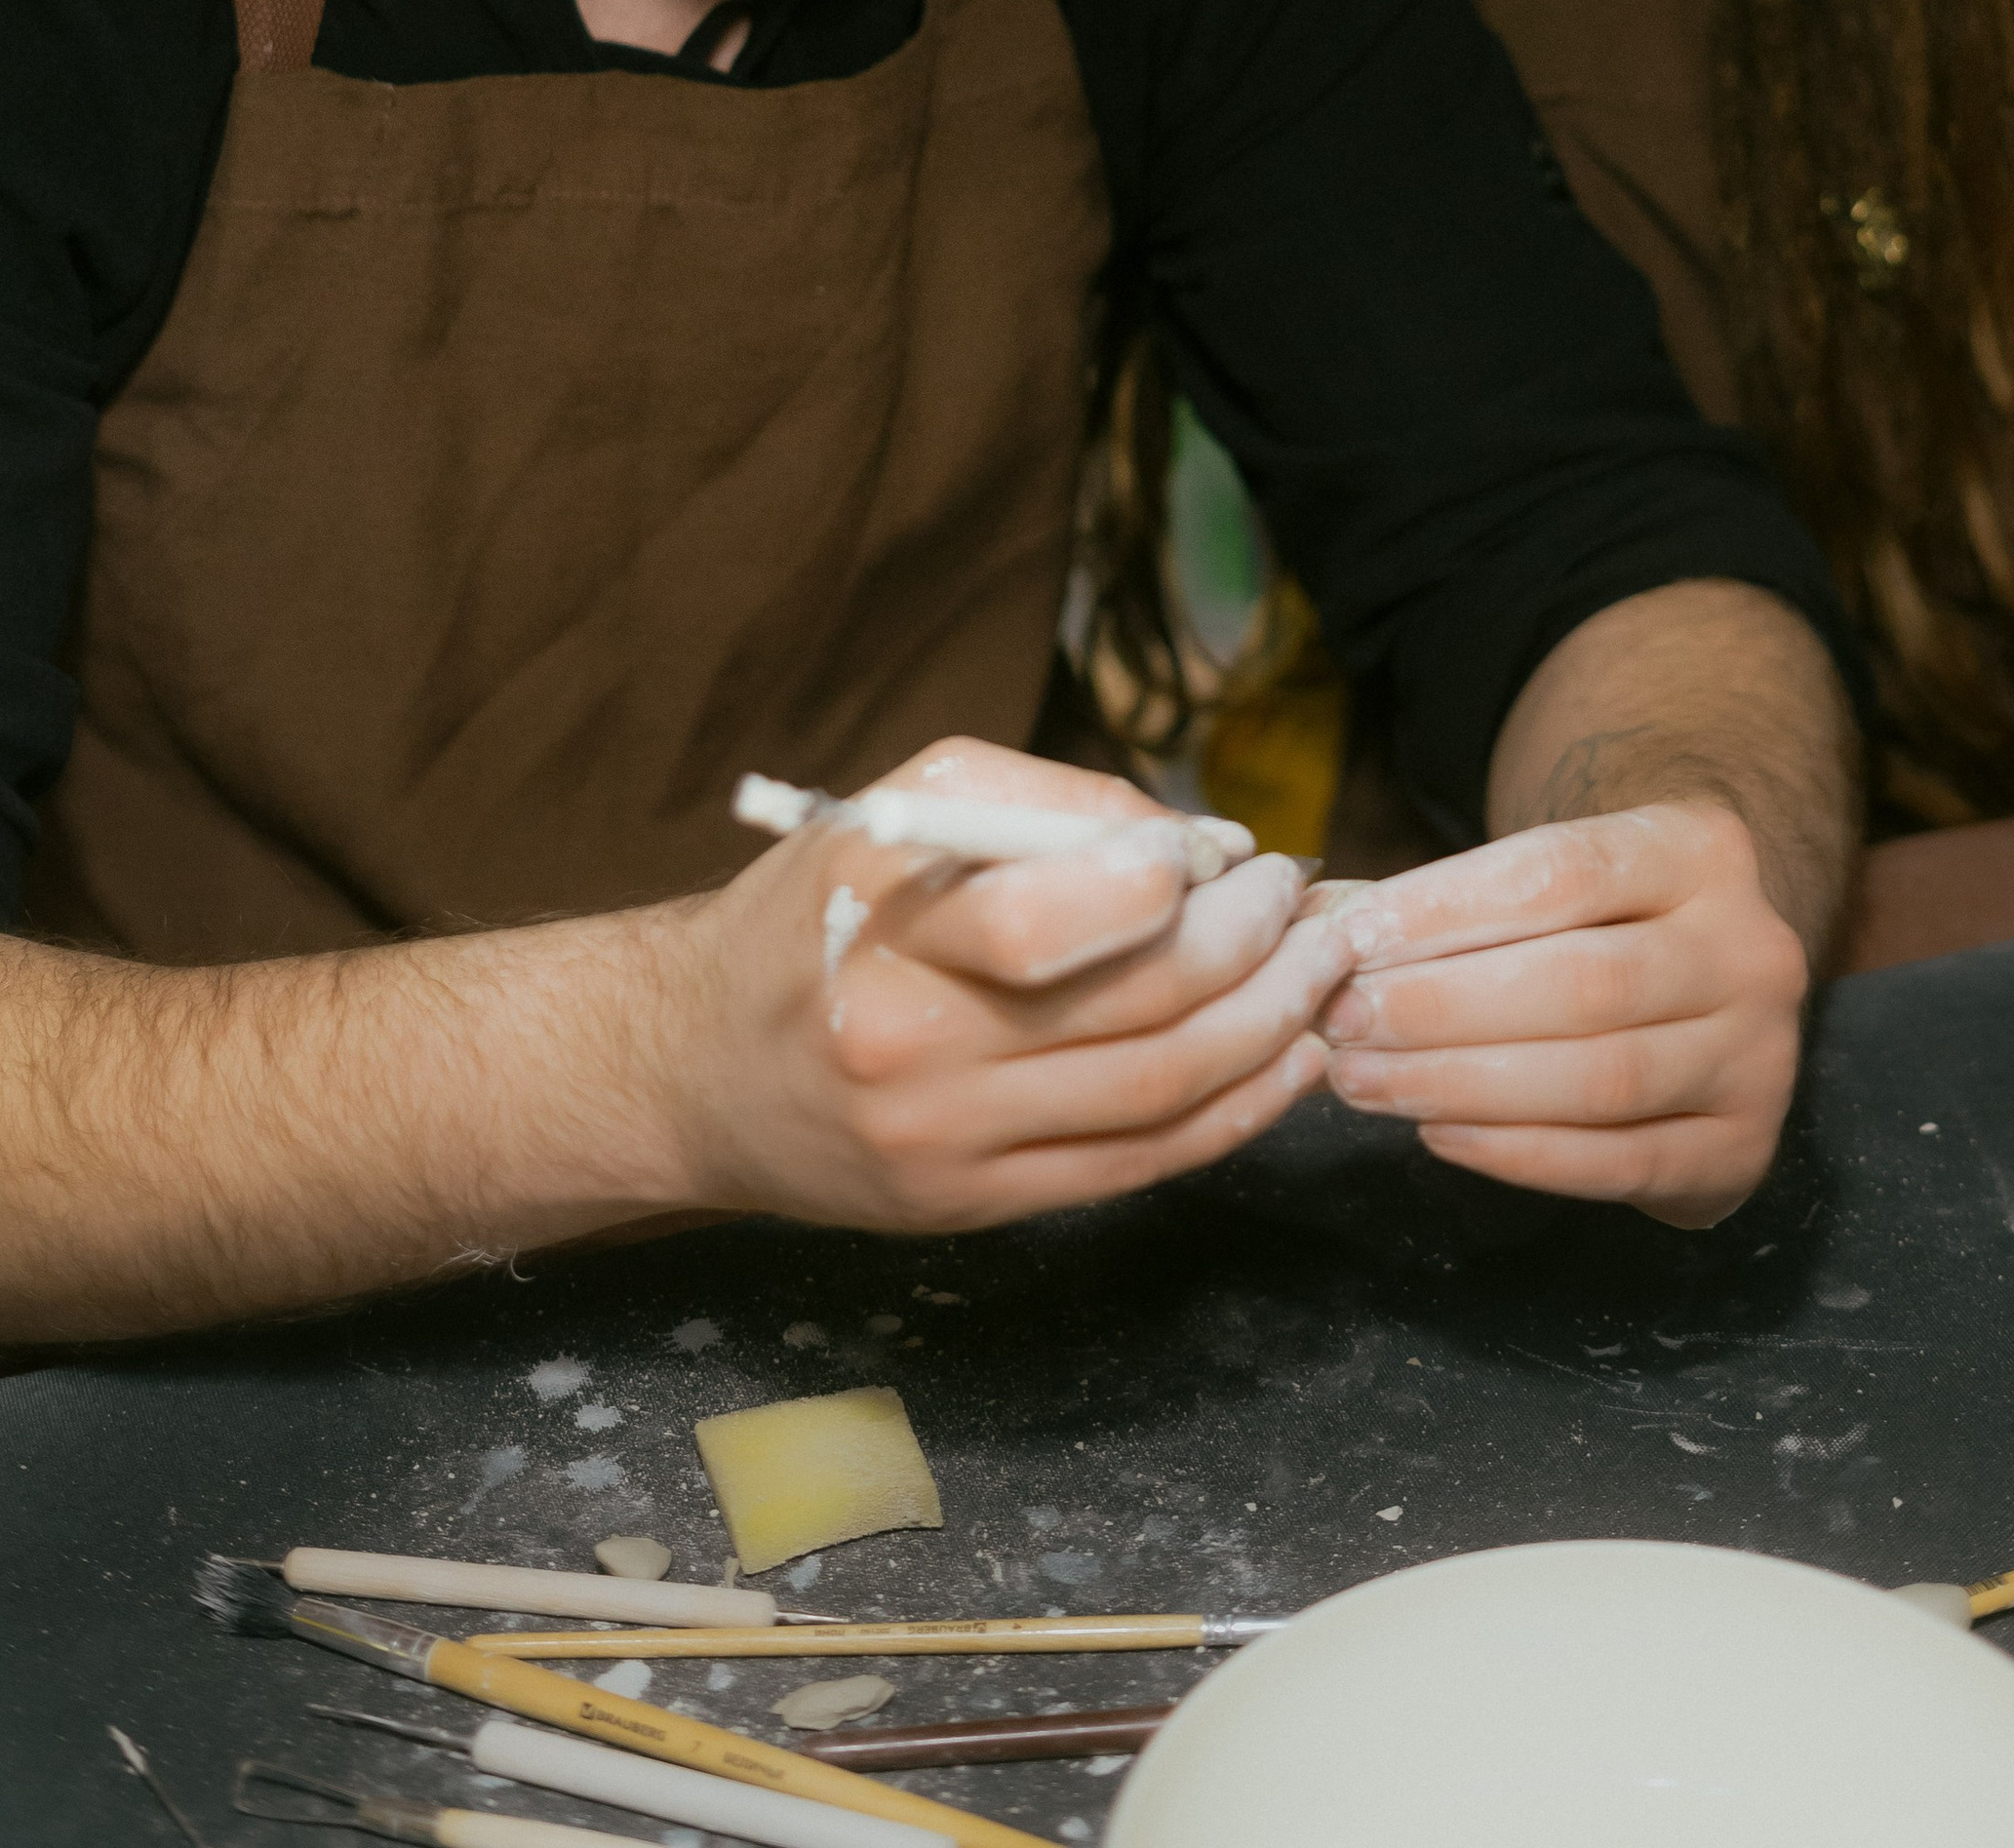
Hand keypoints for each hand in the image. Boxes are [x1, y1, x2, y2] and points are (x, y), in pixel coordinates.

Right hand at [643, 740, 1349, 1235]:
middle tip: (1308, 906)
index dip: (1163, 885)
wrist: (693, 1067)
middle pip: (1136, 1014)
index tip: (1222, 853)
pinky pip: (1135, 1166)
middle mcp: (913, 1049)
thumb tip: (1198, 843)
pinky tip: (1286, 1063)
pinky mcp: (973, 1208)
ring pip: (1157, 1096)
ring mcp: (947, 1146)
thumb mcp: (897, 810)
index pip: (1048, 922)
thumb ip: (1048, 805)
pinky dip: (1233, 1114)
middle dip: (1254, 953)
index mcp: (887, 933)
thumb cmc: (809, 913)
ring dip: (1270, 1033)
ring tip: (1320, 975)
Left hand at [1316, 799, 1806, 1228]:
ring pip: (1601, 1078)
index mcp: (1700, 850)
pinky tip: (1438, 1135)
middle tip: (1340, 1023)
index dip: (1444, 909)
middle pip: (1582, 983)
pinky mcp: (1743, 1149)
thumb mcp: (1545, 876)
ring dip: (1463, 1084)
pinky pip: (1620, 1162)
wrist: (1710, 976)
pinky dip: (1519, 1154)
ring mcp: (1759, 1057)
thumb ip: (1443, 900)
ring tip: (1364, 1081)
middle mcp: (1749, 950)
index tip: (1346, 938)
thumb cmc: (1596, 919)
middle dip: (1442, 1008)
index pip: (1559, 873)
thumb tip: (1314, 922)